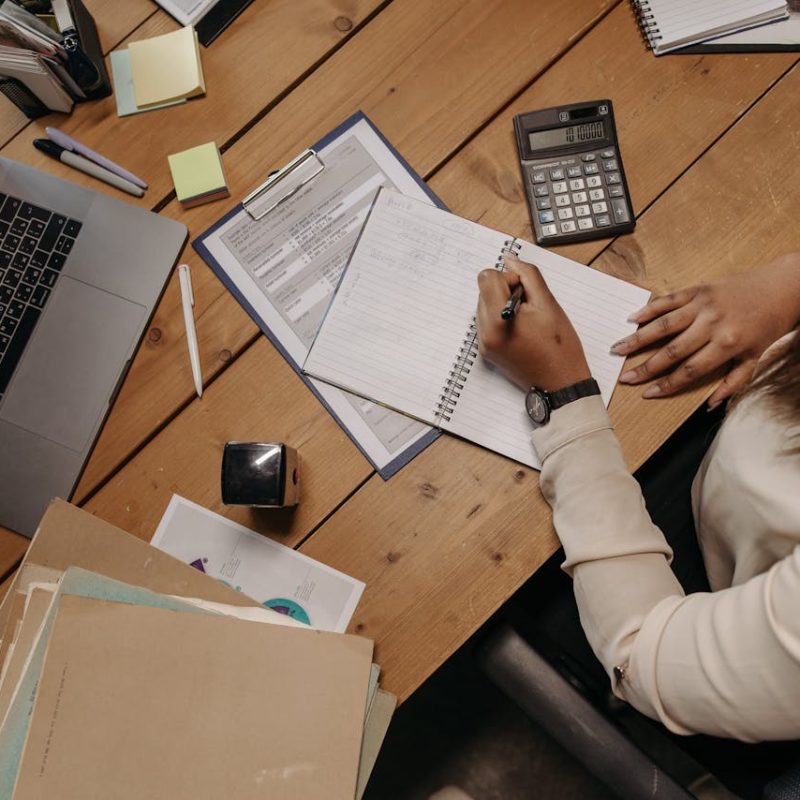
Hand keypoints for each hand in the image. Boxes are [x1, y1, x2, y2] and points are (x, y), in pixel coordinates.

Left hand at [476, 255, 590, 390]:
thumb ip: (528, 276)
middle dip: (506, 291)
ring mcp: (484, 344)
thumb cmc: (559, 347)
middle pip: (484, 291)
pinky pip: (487, 322)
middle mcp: (484, 333)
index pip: (486, 278)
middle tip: (530, 308)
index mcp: (497, 320)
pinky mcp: (487, 351)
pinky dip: (501, 319)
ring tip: (527, 321)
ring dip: (503, 305)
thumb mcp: (548, 303)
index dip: (509, 278)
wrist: (560, 384)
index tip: (525, 292)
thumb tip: (509, 259)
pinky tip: (521, 331)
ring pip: (484, 305)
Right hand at [611, 253, 799, 406]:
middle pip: (672, 351)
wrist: (784, 286)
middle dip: (646, 367)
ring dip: (638, 338)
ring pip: (664, 325)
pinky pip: (669, 300)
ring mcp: (703, 305)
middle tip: (625, 377)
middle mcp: (713, 324)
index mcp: (728, 344)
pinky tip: (632, 319)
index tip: (648, 394)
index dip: (667, 384)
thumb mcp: (757, 357)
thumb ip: (733, 382)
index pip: (690, 370)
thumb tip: (711, 405)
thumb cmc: (770, 323)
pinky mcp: (699, 289)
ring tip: (618, 349)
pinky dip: (649, 309)